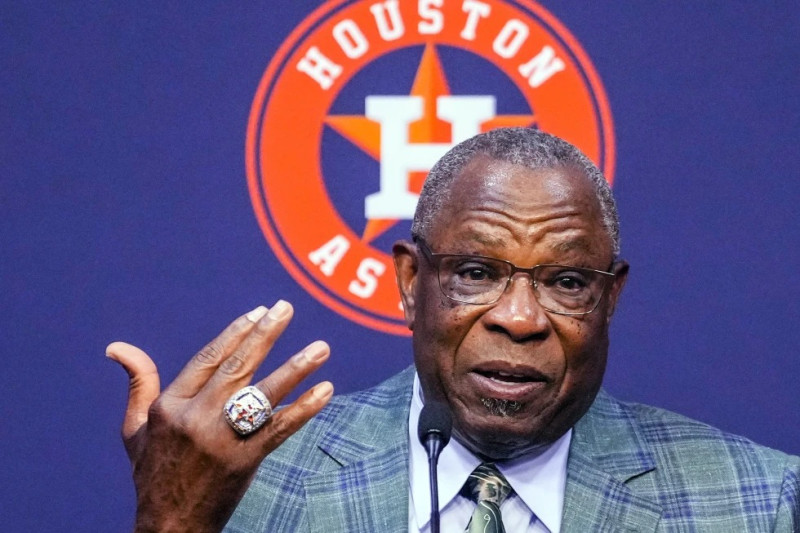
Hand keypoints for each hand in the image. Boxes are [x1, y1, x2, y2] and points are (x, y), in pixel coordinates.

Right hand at [107, 301, 332, 532]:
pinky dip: (305, 409)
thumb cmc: (153, 472)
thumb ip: (138, 384)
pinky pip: (280, 428)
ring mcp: (222, 439)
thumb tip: (117, 347)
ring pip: (264, 395)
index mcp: (170, 406)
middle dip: (265, 335)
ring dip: (296, 368)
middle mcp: (196, 418)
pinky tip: (326, 390)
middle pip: (237, 367)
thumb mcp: (135, 429)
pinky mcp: (246, 460)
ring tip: (321, 348)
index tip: (258, 312)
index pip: (208, 358)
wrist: (170, 526)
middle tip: (286, 308)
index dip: (235, 333)